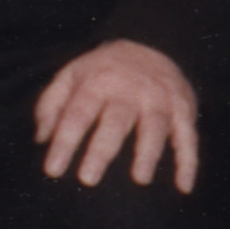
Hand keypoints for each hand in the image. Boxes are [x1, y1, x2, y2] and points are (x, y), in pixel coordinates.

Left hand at [35, 38, 204, 192]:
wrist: (150, 41)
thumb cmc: (102, 69)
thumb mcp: (70, 75)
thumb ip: (51, 105)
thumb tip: (41, 139)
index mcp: (97, 82)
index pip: (77, 114)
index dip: (64, 142)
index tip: (52, 170)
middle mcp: (130, 89)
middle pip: (115, 121)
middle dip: (102, 150)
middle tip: (87, 179)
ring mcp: (160, 98)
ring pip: (155, 126)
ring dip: (148, 153)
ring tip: (140, 179)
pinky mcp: (183, 108)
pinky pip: (188, 136)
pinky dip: (188, 162)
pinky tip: (183, 187)